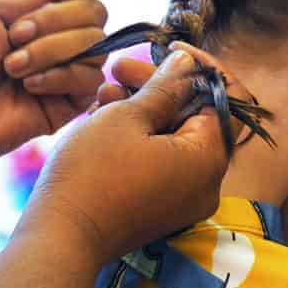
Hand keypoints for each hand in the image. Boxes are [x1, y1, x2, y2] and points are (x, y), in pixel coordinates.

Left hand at [0, 0, 107, 193]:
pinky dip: (58, 77)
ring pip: (95, 45)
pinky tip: (29, 87)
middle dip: (55, 20)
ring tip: (12, 67)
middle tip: (13, 37)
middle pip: (95, 12)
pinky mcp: (69, 104)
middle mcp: (58, 38)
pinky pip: (89, 80)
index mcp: (37, 10)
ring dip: (50, 50)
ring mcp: (66, 71)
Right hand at [18, 50, 228, 265]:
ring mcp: (186, 200)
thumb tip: (189, 63)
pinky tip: (106, 118)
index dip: (200, 68)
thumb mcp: (128, 116)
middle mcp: (207, 183)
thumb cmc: (92, 173)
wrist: (62, 237)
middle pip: (197, 118)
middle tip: (119, 67)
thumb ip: (165, 86)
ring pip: (175, 138)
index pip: (226, 99)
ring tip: (104, 92)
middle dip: (160, 87)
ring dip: (144, 109)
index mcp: (209, 158)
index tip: (168, 51)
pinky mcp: (163, 209)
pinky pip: (163, 162)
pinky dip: (142, 138)